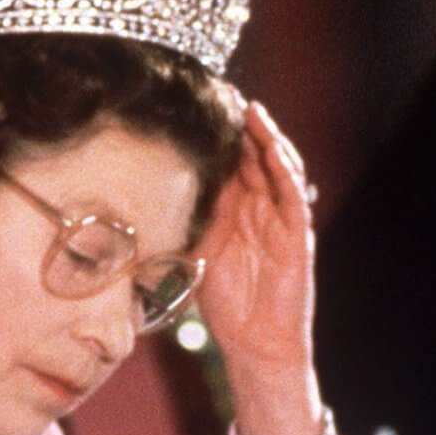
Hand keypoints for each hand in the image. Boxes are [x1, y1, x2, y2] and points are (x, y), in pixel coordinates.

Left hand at [194, 98, 334, 434]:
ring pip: (278, 167)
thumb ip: (180, 223)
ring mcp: (281, 219)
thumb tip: (138, 200)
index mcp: (235, 208)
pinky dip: (284, 170)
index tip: (199, 103)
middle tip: (225, 90)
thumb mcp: (194, 253)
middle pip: (253, 155)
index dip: (218, 133)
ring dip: (266, 138)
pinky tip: (272, 149)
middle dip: (242, 125)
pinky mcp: (297, 236)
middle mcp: (260, 207)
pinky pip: (293, 196)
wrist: (255, 344)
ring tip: (250, 110)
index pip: (229, 161)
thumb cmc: (225, 302)